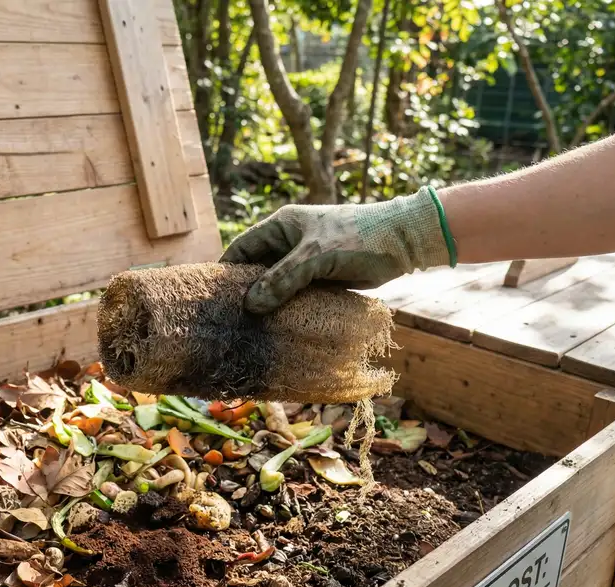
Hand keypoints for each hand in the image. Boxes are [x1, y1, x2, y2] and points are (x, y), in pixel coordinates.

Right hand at [220, 187, 455, 312]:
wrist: (403, 242)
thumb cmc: (359, 238)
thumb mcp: (317, 256)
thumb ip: (284, 279)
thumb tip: (251, 305)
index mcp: (281, 227)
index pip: (241, 249)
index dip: (225, 272)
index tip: (211, 299)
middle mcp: (289, 243)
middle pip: (256, 270)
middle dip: (244, 293)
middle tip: (228, 322)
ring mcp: (305, 262)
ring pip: (276, 286)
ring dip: (267, 305)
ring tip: (249, 331)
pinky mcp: (320, 279)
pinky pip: (296, 296)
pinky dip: (287, 310)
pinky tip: (278, 330)